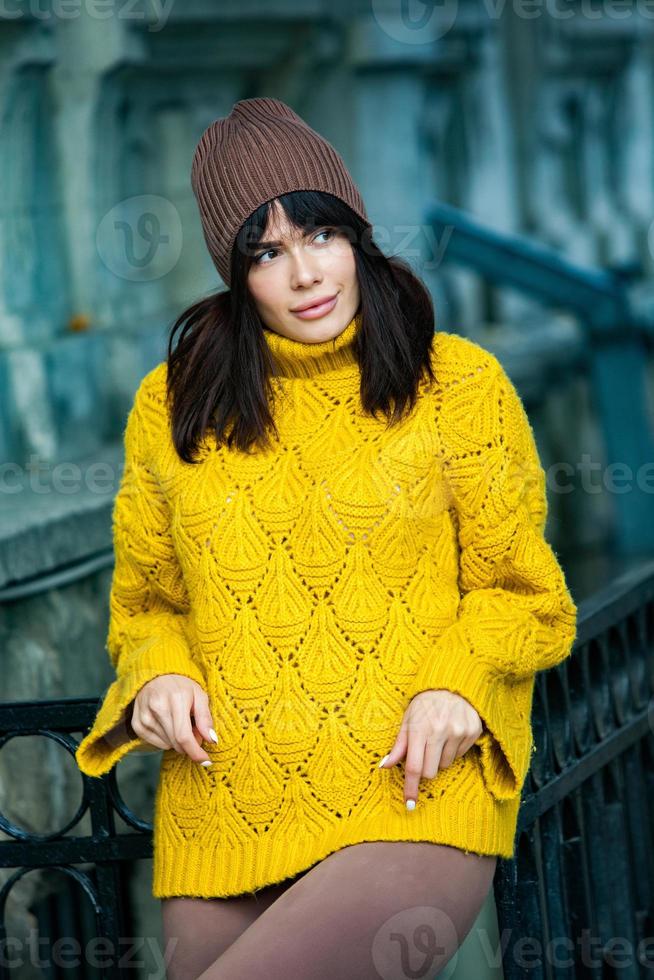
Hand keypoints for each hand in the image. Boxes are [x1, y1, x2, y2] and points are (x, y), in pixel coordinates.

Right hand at [127, 674, 216, 765]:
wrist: (155, 674)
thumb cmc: (181, 685)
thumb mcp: (199, 694)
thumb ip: (205, 718)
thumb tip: (212, 740)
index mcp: (176, 699)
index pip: (184, 736)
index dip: (196, 752)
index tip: (206, 761)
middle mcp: (157, 708)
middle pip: (176, 743)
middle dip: (190, 745)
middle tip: (196, 732)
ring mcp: (144, 716)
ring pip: (167, 744)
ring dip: (178, 741)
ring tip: (180, 723)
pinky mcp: (137, 723)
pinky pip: (156, 743)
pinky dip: (166, 739)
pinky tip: (168, 725)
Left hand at [378, 690, 482, 808]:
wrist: (453, 683)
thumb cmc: (425, 703)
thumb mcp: (408, 719)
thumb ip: (398, 745)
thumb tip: (384, 766)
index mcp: (420, 729)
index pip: (413, 767)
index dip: (410, 787)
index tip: (409, 804)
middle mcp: (440, 731)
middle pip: (430, 772)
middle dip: (424, 770)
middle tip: (423, 755)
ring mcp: (458, 732)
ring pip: (445, 765)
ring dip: (439, 758)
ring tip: (438, 738)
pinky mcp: (472, 732)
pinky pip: (460, 755)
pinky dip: (453, 750)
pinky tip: (450, 734)